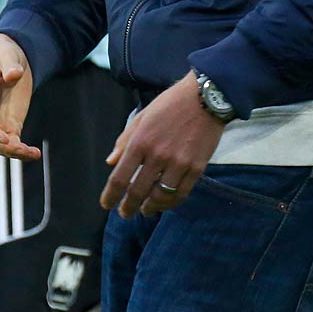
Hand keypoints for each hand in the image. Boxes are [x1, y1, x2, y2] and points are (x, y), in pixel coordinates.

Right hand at [0, 34, 40, 160]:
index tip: (6, 138)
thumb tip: (14, 74)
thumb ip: (9, 64)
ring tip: (33, 154)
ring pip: (0, 145)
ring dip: (15, 152)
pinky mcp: (10, 124)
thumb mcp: (6, 53)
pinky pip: (13, 142)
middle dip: (4, 146)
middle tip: (22, 149)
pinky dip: (22, 150)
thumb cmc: (4, 52)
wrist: (11, 57)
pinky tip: (35, 154)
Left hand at [100, 72, 223, 218]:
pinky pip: (181, 193)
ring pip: (160, 197)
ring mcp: (178, 163)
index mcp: (140, 142)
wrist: (205, 97)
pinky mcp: (196, 168)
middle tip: (125, 214)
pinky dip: (171, 203)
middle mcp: (157, 156)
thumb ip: (125, 140)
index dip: (110, 196)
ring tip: (145, 210)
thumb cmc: (171, 104)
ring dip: (150, 208)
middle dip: (128, 207)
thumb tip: (111, 162)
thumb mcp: (142, 116)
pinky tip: (165, 203)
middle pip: (138, 191)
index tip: (107, 204)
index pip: (120, 178)